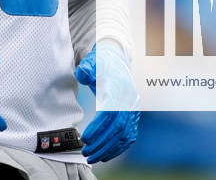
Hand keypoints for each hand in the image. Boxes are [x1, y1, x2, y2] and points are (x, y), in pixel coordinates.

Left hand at [75, 42, 139, 162]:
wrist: (116, 59)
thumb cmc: (101, 63)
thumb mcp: (92, 62)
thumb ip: (86, 69)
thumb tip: (82, 73)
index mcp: (118, 89)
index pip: (110, 113)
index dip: (98, 128)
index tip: (85, 138)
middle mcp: (129, 101)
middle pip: (118, 128)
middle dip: (101, 143)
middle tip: (86, 152)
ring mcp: (133, 109)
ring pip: (124, 135)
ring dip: (108, 149)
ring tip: (92, 157)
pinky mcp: (134, 115)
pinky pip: (129, 136)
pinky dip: (118, 148)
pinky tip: (105, 155)